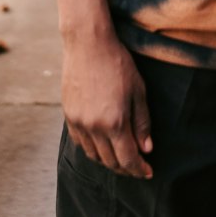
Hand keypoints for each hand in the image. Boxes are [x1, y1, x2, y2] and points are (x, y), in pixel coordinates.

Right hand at [61, 34, 152, 178]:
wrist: (88, 44)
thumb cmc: (117, 64)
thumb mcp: (138, 91)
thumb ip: (142, 122)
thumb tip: (146, 148)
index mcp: (115, 122)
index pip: (128, 159)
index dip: (139, 169)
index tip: (147, 172)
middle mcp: (94, 127)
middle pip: (110, 162)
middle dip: (126, 168)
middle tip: (137, 167)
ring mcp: (79, 123)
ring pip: (93, 155)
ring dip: (108, 161)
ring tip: (120, 157)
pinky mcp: (68, 116)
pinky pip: (80, 143)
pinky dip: (92, 149)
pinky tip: (101, 145)